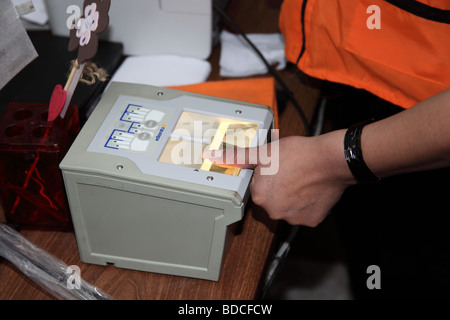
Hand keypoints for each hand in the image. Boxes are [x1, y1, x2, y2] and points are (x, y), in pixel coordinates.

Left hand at [204, 131, 354, 226]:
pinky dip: (307, 204)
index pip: (258, 189)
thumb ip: (237, 158)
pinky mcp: (310, 220)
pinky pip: (304, 213)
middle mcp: (274, 211)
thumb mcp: (264, 152)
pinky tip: (310, 190)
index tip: (276, 169)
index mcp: (260, 196)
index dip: (267, 177)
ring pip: (288, 207)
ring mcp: (293, 218)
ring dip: (292, 197)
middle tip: (290, 173)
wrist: (330, 160)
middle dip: (279, 189)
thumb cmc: (299, 154)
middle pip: (272, 200)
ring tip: (301, 180)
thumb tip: (213, 156)